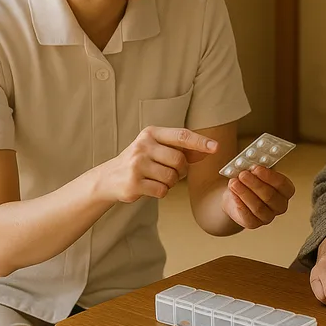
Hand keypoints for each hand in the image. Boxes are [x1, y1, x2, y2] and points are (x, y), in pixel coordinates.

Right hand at [100, 127, 216, 202]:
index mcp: (150, 134)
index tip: (215, 147)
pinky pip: (162, 191)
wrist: (110, 177)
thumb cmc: (140, 161)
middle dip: (182, 170)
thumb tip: (210, 149)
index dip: (200, 142)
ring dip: (171, 182)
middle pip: (179, 160)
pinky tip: (151, 187)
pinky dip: (162, 191)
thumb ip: (181, 148)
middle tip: (173, 172)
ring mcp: (137, 165)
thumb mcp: (156, 148)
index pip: (181, 135)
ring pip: (172, 177)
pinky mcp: (134, 183)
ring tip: (159, 179)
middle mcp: (143, 146)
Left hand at [223, 165, 294, 228]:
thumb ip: (254, 166)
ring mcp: (268, 217)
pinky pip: (248, 216)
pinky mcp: (254, 223)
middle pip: (270, 196)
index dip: (270, 176)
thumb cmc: (249, 180)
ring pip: (258, 207)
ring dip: (244, 193)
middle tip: (243, 174)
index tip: (256, 168)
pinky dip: (240, 204)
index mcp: (285, 190)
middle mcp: (280, 205)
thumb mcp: (254, 170)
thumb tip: (247, 159)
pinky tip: (233, 195)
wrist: (235, 195)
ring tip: (233, 182)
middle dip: (255, 184)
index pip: (282, 185)